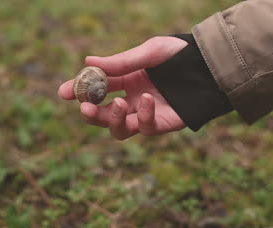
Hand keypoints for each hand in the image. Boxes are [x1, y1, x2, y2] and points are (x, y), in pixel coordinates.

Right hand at [58, 36, 187, 139]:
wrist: (210, 65)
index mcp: (127, 80)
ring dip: (113, 119)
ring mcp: (147, 114)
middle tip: (85, 107)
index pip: (97, 89)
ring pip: (119, 129)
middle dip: (91, 113)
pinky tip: (148, 100)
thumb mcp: (148, 53)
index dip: (79, 91)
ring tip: (117, 103)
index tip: (62, 92)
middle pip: (103, 115)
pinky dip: (143, 116)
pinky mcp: (163, 124)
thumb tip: (88, 62)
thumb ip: (120, 62)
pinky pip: (145, 128)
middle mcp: (133, 100)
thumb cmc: (180, 55)